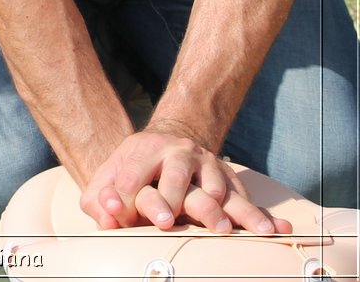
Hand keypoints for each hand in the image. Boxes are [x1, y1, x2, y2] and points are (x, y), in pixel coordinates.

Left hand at [78, 125, 290, 233]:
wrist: (166, 143)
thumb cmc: (131, 172)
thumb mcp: (107, 178)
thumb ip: (99, 199)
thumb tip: (106, 216)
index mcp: (143, 149)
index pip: (133, 172)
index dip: (128, 195)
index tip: (127, 215)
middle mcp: (177, 152)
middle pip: (175, 176)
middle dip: (173, 199)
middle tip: (169, 223)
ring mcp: (205, 164)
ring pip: (216, 187)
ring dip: (228, 210)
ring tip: (236, 230)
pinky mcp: (227, 177)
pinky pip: (244, 197)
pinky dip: (258, 214)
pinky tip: (275, 229)